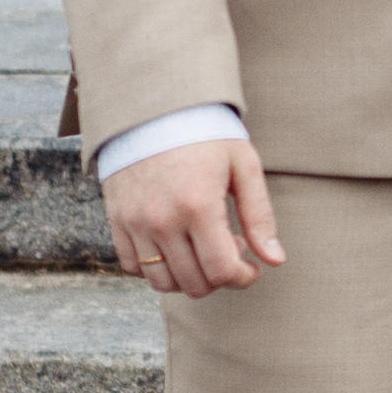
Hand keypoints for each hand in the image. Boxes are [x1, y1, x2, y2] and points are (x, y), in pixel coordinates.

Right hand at [104, 136, 284, 298]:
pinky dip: (155, 268)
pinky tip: (174, 246)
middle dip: (220, 277)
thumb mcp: (243, 166)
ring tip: (202, 248)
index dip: (243, 278)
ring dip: (188, 277)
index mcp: (198, 206)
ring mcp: (135, 222)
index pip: (221, 272)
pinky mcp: (117, 219)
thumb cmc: (205, 134)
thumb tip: (275, 260)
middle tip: (229, 248)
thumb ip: (260, 216)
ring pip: (162, 282)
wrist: (153, 108)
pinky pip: (133, 266)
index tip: (252, 267)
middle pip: (194, 284)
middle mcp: (162, 220)